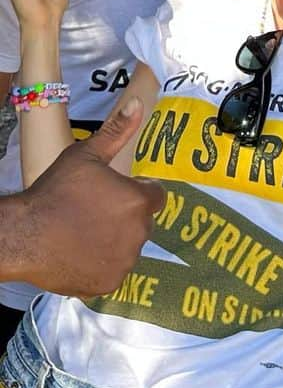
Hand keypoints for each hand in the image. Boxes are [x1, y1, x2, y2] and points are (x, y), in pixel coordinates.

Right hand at [16, 97, 163, 297]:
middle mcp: (139, 233)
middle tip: (93, 213)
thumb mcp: (85, 156)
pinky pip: (114, 270)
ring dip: (115, 240)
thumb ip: (117, 132)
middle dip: (125, 216)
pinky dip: (102, 264)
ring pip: (129, 247)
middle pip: (142, 222)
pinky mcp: (109, 283)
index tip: (111, 193)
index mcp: (139, 201)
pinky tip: (80, 252)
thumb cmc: (54, 192)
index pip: (155, 196)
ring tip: (84, 232)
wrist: (22, 235)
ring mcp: (125, 261)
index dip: (135, 192)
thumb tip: (138, 104)